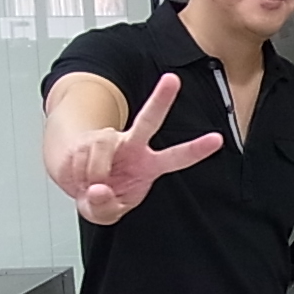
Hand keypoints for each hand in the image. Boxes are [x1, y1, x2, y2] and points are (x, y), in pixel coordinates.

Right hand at [54, 73, 222, 225]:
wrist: (76, 184)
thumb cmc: (102, 196)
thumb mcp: (106, 214)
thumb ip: (106, 207)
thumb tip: (99, 189)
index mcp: (149, 165)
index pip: (177, 158)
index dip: (196, 149)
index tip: (217, 140)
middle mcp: (133, 146)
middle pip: (149, 119)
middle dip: (160, 99)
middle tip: (172, 79)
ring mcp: (110, 140)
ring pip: (102, 145)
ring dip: (93, 171)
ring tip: (91, 186)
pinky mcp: (88, 138)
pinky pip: (79, 155)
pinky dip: (76, 174)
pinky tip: (80, 177)